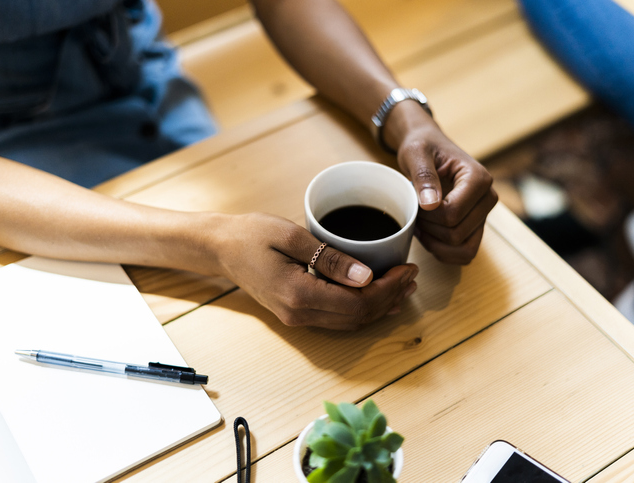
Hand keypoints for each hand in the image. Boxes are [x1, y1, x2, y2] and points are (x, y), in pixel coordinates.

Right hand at [211, 213, 417, 329]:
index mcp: (299, 294)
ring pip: (350, 322)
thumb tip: (366, 276)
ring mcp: (297, 317)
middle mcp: (299, 314)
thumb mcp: (292, 236)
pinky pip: (338, 318)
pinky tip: (378, 297)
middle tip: (412, 275)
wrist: (221, 248)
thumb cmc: (251, 234)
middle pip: (358, 316)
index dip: (388, 289)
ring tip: (403, 286)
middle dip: (390, 298)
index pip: (358, 303)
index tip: (407, 269)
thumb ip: (330, 259)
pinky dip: (362, 308)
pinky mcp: (297, 313)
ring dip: (380, 306)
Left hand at [392, 109, 497, 263]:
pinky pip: (465, 254)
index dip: (426, 215)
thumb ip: (423, 175)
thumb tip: (431, 204)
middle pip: (456, 234)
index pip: (452, 213)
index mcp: (478, 178)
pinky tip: (428, 234)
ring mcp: (483, 215)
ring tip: (420, 224)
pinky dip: (443, 251)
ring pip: (463, 250)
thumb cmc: (423, 147)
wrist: (428, 147)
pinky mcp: (476, 226)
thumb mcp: (416, 153)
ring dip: (436, 244)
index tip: (414, 200)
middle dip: (429, 229)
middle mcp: (488, 198)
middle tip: (415, 210)